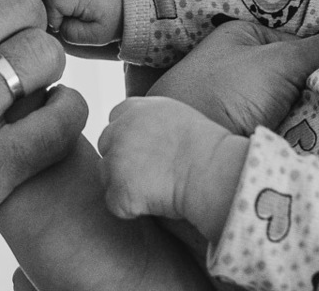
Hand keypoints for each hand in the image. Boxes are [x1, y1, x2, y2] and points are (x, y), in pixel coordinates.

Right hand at [43, 0, 122, 45]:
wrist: (142, 1)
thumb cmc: (120, 20)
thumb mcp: (95, 36)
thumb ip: (69, 32)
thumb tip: (52, 24)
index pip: (52, 0)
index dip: (53, 16)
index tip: (65, 24)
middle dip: (57, 6)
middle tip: (74, 17)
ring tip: (81, 6)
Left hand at [99, 98, 247, 242]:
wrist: (212, 169)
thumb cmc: (207, 147)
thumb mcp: (176, 116)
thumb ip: (151, 120)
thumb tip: (143, 138)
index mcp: (134, 108)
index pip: (115, 120)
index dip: (129, 138)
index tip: (148, 152)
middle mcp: (119, 129)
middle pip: (106, 146)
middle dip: (122, 160)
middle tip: (151, 174)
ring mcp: (115, 159)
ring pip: (107, 176)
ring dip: (125, 185)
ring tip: (157, 189)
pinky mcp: (118, 188)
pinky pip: (115, 204)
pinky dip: (130, 209)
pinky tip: (154, 204)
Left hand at [148, 19, 318, 135]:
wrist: (186, 155)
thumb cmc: (224, 92)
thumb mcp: (278, 61)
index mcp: (245, 34)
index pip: (302, 37)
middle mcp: (243, 63)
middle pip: (298, 69)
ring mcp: (245, 99)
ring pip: (296, 100)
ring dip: (318, 107)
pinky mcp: (248, 131)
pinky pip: (288, 124)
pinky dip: (306, 128)